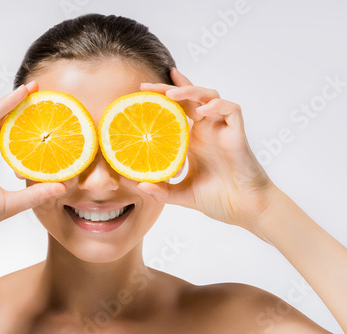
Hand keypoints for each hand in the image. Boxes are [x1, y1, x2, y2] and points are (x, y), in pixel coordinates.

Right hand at [0, 81, 65, 245]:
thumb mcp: (11, 203)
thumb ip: (35, 194)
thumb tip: (63, 188)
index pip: (11, 131)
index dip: (25, 119)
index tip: (45, 108)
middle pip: (0, 119)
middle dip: (17, 103)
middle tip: (37, 88)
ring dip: (2, 103)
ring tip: (22, 91)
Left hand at [137, 68, 274, 235]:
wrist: (244, 209)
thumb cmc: (217, 199)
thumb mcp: (182, 194)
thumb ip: (162, 191)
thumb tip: (140, 185)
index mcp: (192, 140)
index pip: (177, 109)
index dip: (163, 96)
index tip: (142, 90)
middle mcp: (206, 130)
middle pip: (188, 98)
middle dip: (168, 88)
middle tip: (147, 87)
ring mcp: (222, 130)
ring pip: (210, 96)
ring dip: (191, 91)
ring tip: (171, 94)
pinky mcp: (237, 134)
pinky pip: (232, 110)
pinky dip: (218, 105)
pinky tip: (203, 110)